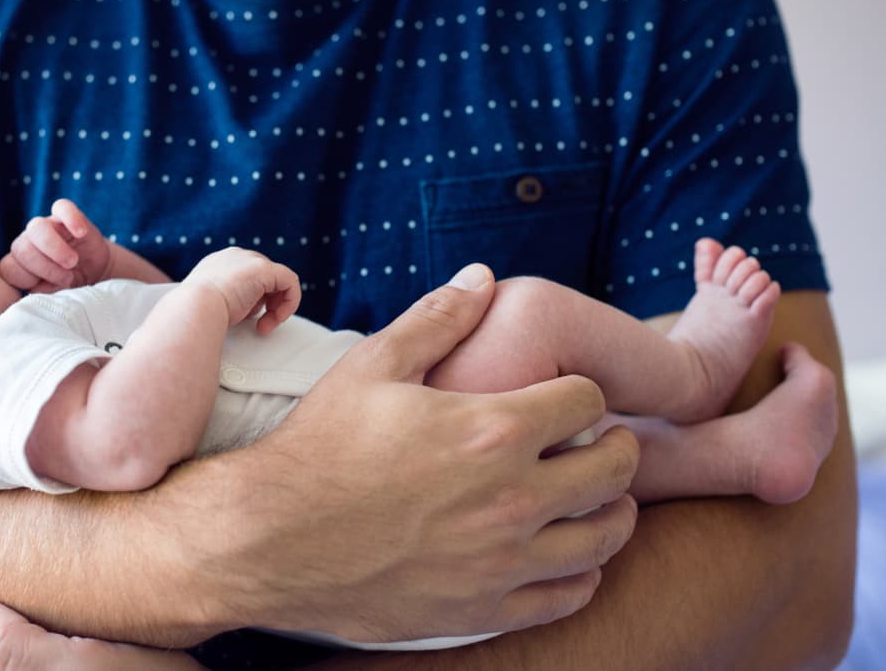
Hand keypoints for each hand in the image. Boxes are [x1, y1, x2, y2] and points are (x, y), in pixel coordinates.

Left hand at [0, 199, 112, 292]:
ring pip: (36, 228)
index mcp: (20, 263)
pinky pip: (62, 207)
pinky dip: (71, 219)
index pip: (9, 269)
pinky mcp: (65, 215)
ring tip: (72, 262)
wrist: (96, 272)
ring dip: (54, 248)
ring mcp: (47, 226)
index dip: (27, 280)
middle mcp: (28, 242)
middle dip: (44, 267)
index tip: (48, 288)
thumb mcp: (57, 294)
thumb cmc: (71, 284)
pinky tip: (80, 234)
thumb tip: (36, 290)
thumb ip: (43, 293)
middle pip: (20, 249)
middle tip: (67, 277)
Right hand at [182, 247, 300, 333]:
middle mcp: (234, 257)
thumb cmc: (197, 314)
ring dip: (276, 307)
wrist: (194, 308)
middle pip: (263, 278)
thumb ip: (226, 301)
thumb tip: (238, 312)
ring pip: (278, 281)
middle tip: (260, 325)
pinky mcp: (264, 268)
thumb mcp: (209, 304)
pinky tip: (277, 318)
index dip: (252, 300)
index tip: (246, 320)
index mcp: (217, 264)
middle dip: (265, 303)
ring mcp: (250, 260)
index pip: (245, 278)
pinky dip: (290, 301)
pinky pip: (290, 281)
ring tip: (264, 325)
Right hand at [213, 263, 640, 641]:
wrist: (269, 539)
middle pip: (615, 469)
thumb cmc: (318, 447)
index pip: (588, 401)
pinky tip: (565, 554)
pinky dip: (582, 573)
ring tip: (594, 497)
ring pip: (605, 537)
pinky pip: (569, 595)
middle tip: (600, 442)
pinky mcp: (485, 609)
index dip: (583, 391)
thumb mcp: (373, 366)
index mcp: (492, 429)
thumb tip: (484, 277)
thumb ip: (438, 319)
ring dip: (611, 510)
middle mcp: (512, 498)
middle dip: (616, 446)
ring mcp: (503, 561)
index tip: (569, 397)